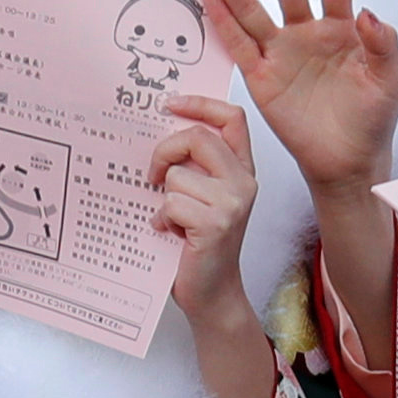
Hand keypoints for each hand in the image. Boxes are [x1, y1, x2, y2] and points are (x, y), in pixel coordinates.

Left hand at [149, 91, 258, 328]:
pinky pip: (172, 202)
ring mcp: (232, 203)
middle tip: (153, 175)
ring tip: (172, 220)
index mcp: (241, 170)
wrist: (211, 293)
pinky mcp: (215, 223)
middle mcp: (244, 182)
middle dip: (165, 151)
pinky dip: (162, 219)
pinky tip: (170, 234)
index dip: (201, 104)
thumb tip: (159, 130)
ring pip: (178, 175)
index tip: (170, 105)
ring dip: (164, 197)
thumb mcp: (201, 197)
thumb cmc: (199, 246)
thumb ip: (193, 166)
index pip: (232, 118)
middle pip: (198, 137)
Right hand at [203, 0, 397, 197]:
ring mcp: (282, 55)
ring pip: (254, 13)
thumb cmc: (374, 120)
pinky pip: (239, 46)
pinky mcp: (261, 79)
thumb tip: (368, 12)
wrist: (349, 162)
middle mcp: (308, 35)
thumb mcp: (391, 80)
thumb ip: (384, 44)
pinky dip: (222, 22)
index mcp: (342, 30)